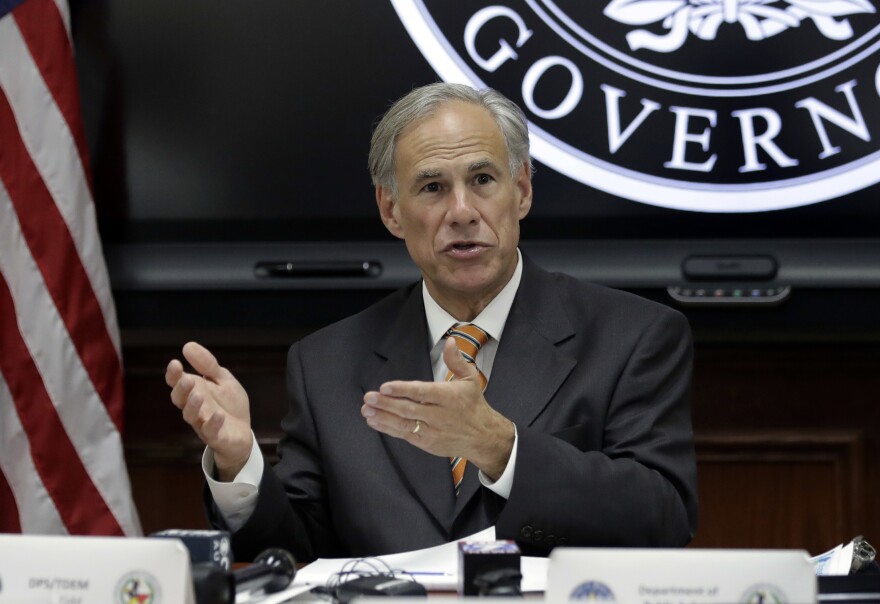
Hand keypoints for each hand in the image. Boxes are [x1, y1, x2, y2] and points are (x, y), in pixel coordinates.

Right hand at [166, 341, 252, 480]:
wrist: (243, 432)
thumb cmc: (229, 404)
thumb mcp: (222, 379)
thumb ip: (207, 365)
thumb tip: (187, 346)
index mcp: (194, 391)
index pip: (177, 383)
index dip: (173, 374)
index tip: (175, 363)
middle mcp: (194, 408)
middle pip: (180, 399)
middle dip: (182, 389)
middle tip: (187, 379)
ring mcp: (203, 423)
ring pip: (191, 416)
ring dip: (193, 406)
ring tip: (198, 395)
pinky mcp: (216, 437)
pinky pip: (211, 432)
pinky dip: (213, 424)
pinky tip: (218, 415)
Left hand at [361, 338, 514, 479]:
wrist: (483, 437)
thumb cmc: (473, 405)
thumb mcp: (470, 379)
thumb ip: (456, 360)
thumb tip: (450, 342)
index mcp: (449, 397)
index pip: (422, 392)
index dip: (402, 390)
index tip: (385, 386)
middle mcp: (440, 415)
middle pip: (409, 409)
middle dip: (387, 403)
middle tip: (369, 397)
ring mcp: (433, 431)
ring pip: (404, 424)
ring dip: (383, 417)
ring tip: (367, 410)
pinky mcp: (427, 443)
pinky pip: (405, 435)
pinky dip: (389, 428)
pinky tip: (375, 421)